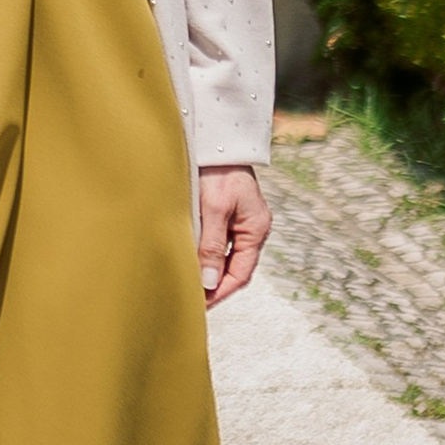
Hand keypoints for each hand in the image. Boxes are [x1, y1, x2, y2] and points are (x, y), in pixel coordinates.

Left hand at [195, 164, 269, 308]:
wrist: (217, 139)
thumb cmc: (217, 170)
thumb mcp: (214, 208)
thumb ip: (212, 246)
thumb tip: (209, 282)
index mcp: (256, 229)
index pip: (241, 273)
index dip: (221, 292)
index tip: (201, 306)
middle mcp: (252, 228)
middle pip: (235, 267)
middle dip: (214, 286)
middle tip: (191, 301)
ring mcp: (241, 221)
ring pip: (226, 256)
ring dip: (209, 271)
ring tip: (188, 286)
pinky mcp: (228, 212)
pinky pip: (219, 242)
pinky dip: (206, 254)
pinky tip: (191, 260)